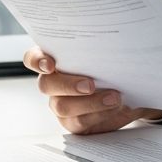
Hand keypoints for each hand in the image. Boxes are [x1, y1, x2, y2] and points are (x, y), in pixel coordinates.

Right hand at [23, 47, 161, 134]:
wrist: (129, 93)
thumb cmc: (112, 69)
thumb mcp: (107, 55)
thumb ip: (99, 49)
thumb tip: (111, 39)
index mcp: (54, 61)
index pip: (33, 59)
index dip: (37, 61)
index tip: (50, 64)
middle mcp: (53, 83)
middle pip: (45, 85)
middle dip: (68, 85)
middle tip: (90, 84)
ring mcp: (61, 104)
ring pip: (62, 106)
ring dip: (89, 102)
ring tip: (114, 97)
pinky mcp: (73, 122)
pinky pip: (79, 122)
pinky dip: (98, 114)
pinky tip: (114, 107)